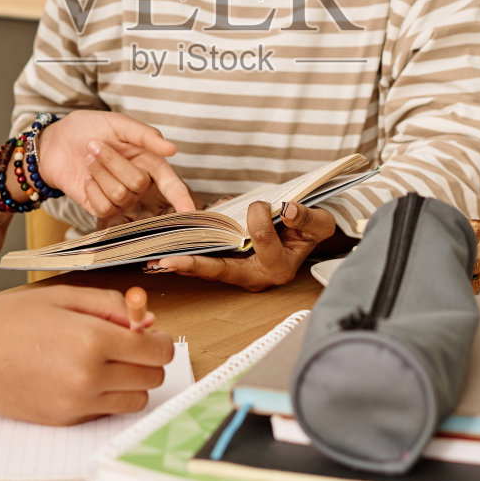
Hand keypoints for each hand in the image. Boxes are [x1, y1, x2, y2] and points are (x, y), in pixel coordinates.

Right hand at [0, 286, 173, 424]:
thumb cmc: (4, 318)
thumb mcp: (61, 296)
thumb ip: (110, 305)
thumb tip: (148, 319)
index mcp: (91, 340)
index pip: (157, 351)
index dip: (157, 339)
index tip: (147, 331)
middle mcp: (88, 377)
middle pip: (151, 378)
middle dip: (146, 359)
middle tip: (124, 343)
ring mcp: (75, 404)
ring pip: (135, 401)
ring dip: (130, 382)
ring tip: (103, 361)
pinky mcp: (63, 421)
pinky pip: (105, 411)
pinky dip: (105, 396)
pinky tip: (79, 376)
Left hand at [37, 111, 195, 218]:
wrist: (56, 140)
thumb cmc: (89, 128)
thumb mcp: (119, 124)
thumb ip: (146, 136)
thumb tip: (173, 150)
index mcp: (149, 162)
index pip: (171, 185)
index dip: (182, 199)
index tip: (190, 212)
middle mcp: (138, 183)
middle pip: (138, 184)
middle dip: (113, 161)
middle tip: (96, 145)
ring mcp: (120, 198)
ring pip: (120, 195)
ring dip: (100, 172)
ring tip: (89, 158)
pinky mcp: (100, 208)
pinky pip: (104, 206)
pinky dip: (91, 188)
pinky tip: (86, 178)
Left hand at [152, 201, 335, 290]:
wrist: (306, 237)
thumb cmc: (311, 230)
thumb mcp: (320, 223)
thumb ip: (307, 218)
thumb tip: (287, 210)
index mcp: (278, 267)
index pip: (259, 237)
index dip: (259, 215)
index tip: (270, 203)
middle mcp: (256, 277)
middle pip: (220, 271)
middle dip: (193, 264)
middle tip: (167, 261)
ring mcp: (240, 274)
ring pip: (208, 269)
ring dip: (184, 261)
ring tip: (159, 258)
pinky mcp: (229, 267)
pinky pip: (207, 261)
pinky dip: (190, 252)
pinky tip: (171, 246)